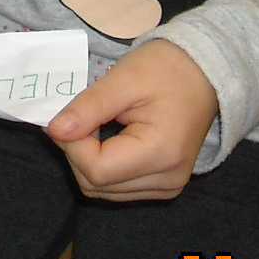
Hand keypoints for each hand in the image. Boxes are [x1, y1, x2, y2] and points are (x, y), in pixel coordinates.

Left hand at [46, 39, 218, 199]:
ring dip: (87, 161)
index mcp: (161, 153)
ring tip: (96, 125)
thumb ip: (88, 107)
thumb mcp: (123, 78)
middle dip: (76, 152)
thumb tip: (54, 131)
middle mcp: (167, 180)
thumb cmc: (167, 68)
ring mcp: (168, 186)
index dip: (72, 145)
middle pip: (97, 185)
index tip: (69, 115)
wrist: (204, 72)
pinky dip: (103, 166)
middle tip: (79, 117)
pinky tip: (109, 139)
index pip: (96, 170)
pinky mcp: (164, 185)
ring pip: (103, 190)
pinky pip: (117, 188)